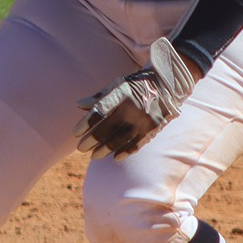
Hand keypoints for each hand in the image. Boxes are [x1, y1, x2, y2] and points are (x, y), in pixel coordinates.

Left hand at [72, 37, 195, 159]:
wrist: (167, 84)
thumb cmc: (136, 85)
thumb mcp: (118, 85)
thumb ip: (99, 96)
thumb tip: (79, 105)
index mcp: (122, 93)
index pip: (99, 111)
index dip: (86, 123)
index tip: (75, 133)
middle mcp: (132, 106)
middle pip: (107, 128)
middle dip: (92, 140)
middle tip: (81, 148)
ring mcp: (143, 119)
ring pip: (120, 139)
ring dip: (105, 149)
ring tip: (94, 156)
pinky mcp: (153, 128)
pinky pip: (136, 144)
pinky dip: (125, 152)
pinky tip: (115, 158)